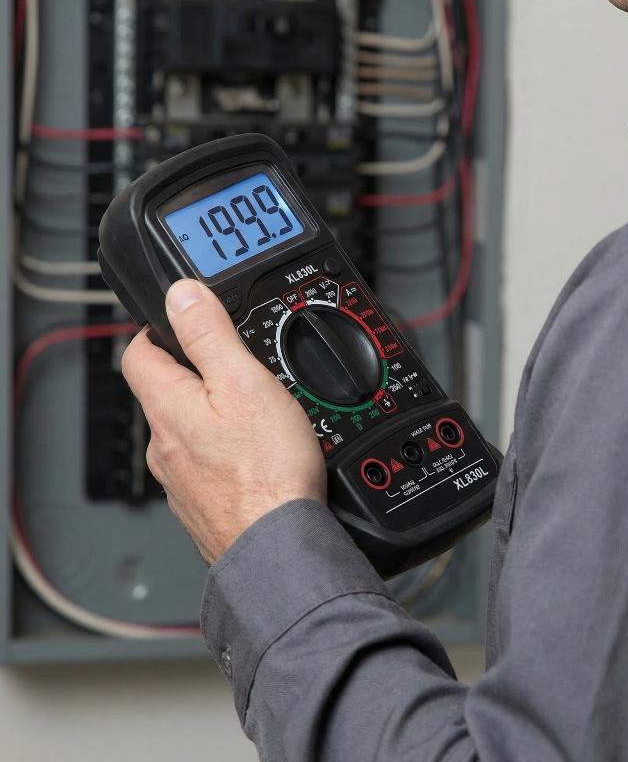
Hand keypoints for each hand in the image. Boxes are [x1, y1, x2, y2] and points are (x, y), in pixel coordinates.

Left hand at [121, 279, 326, 563]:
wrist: (277, 545)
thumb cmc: (265, 473)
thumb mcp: (244, 383)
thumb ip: (210, 336)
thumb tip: (181, 294)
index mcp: (168, 406)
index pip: (138, 352)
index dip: (158, 330)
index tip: (184, 322)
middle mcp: (164, 444)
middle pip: (165, 392)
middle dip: (196, 374)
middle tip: (236, 366)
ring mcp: (181, 478)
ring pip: (188, 431)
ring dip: (213, 415)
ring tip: (255, 413)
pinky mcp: (203, 503)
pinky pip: (207, 464)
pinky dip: (226, 452)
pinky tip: (257, 456)